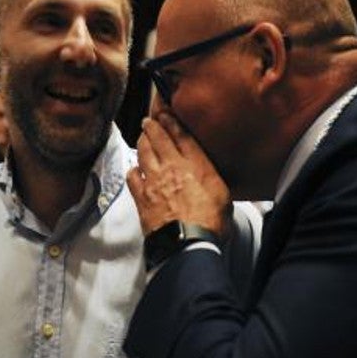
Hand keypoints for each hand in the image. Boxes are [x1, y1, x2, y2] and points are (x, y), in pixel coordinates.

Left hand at [126, 112, 230, 237]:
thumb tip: (207, 174)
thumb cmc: (211, 223)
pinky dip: (134, 168)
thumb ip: (212, 178)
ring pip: (143, 151)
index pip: (181, 135)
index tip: (165, 112)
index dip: (171, 120)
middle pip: (158, 137)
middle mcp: (172, 166)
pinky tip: (136, 169)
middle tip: (150, 119)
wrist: (188, 244)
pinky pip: (133, 175)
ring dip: (142, 141)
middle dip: (153, 125)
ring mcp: (153, 180)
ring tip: (143, 136)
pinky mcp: (141, 196)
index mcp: (196, 164)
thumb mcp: (223, 195)